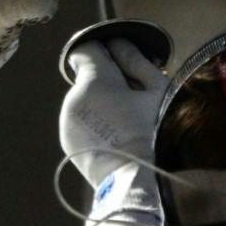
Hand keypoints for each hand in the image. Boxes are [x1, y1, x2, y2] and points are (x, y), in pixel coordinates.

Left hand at [60, 38, 167, 186]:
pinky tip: (116, 138)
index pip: (86, 49)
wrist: (137, 181)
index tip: (123, 64)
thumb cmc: (155, 132)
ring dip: (101, 103)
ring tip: (127, 124)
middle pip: (87, 76)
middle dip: (107, 82)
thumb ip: (135, 61)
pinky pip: (81, 120)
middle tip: (134, 101)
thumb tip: (118, 44)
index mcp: (95, 80)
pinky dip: (95, 123)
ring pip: (84, 100)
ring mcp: (67, 121)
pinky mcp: (67, 140)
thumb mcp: (157, 90)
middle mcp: (73, 97)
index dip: (106, 53)